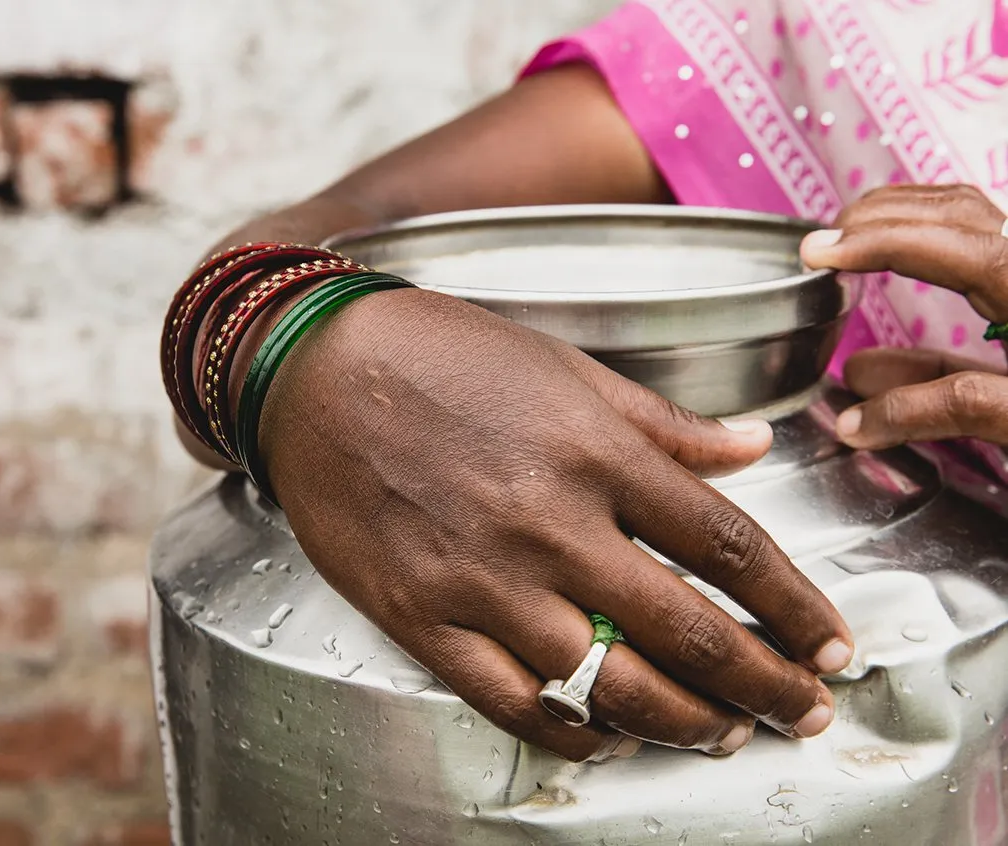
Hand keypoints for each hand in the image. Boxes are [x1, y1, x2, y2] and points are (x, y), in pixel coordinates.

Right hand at [256, 286, 852, 760]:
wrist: (315, 370)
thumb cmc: (440, 355)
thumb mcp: (564, 367)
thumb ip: (663, 420)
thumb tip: (750, 448)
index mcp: (596, 450)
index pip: (728, 544)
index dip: (795, 605)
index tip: (830, 642)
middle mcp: (550, 522)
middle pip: (686, 627)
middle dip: (765, 683)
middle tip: (806, 713)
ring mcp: (483, 577)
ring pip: (607, 680)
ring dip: (681, 720)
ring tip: (723, 733)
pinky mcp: (422, 615)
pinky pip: (511, 699)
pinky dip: (571, 731)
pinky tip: (607, 737)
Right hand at [800, 184, 1007, 448]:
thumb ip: (943, 413)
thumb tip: (856, 424)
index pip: (953, 245)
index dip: (878, 242)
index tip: (818, 253)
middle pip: (957, 213)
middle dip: (881, 218)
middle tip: (822, 242)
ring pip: (968, 228)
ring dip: (900, 232)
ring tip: (844, 252)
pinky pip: (977, 281)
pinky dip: (921, 293)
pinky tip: (874, 335)